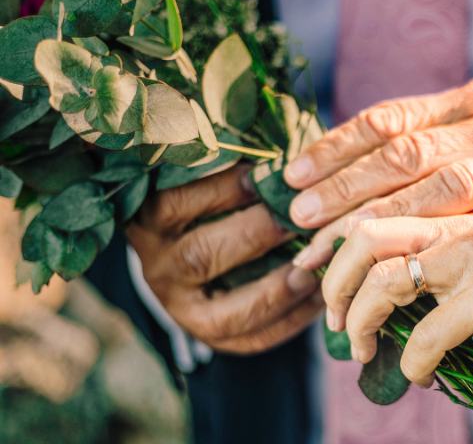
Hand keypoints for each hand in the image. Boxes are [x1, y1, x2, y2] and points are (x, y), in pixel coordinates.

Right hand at [126, 165, 322, 353]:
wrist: (195, 256)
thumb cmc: (214, 200)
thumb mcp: (206, 176)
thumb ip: (229, 163)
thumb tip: (276, 141)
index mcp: (148, 221)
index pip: (174, 204)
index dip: (221, 190)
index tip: (264, 175)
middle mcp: (156, 268)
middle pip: (202, 256)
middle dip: (256, 236)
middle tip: (300, 219)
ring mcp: (181, 308)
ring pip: (227, 310)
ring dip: (276, 289)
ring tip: (313, 269)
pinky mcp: (209, 335)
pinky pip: (249, 338)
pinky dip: (288, 322)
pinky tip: (318, 298)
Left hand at [321, 215, 472, 385]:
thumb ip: (439, 273)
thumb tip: (387, 309)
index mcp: (450, 220)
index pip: (376, 221)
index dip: (336, 253)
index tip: (322, 288)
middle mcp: (455, 229)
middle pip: (365, 238)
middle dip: (335, 282)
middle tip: (335, 319)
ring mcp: (472, 259)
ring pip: (386, 281)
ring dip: (363, 321)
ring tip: (363, 348)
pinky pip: (429, 333)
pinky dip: (414, 362)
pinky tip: (421, 375)